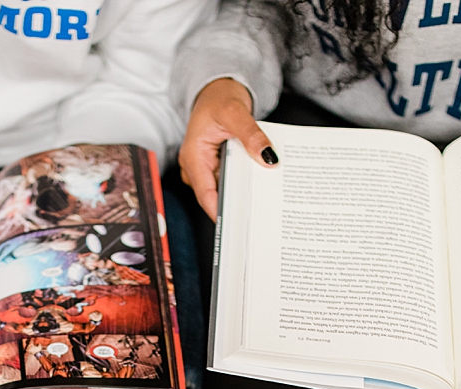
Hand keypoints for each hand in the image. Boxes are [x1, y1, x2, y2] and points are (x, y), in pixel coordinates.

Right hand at [178, 78, 277, 220]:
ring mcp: (204, 168)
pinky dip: (242, 182)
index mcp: (193, 156)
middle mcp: (195, 166)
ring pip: (223, 189)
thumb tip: (268, 157)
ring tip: (263, 202)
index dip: (220, 212)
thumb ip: (251, 134)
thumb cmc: (219, 97)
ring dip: (241, 193)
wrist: (217, 89)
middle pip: (215, 195)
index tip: (238, 226)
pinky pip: (228, 180)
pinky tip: (259, 184)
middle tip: (259, 217)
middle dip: (235, 205)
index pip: (206, 194)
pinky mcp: (214, 166)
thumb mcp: (235, 111)